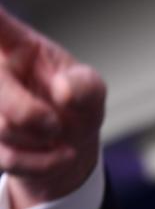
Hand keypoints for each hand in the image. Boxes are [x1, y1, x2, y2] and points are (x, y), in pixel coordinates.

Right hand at [0, 5, 105, 208]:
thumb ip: (85, 85)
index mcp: (16, 46)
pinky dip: (41, 163)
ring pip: (1, 126)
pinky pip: (5, 157)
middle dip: (28, 114)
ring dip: (38, 140)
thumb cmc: (75, 106)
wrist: (67, 148)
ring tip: (57, 136)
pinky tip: (59, 155)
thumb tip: (63, 90)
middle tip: (55, 124)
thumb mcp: (92, 91)